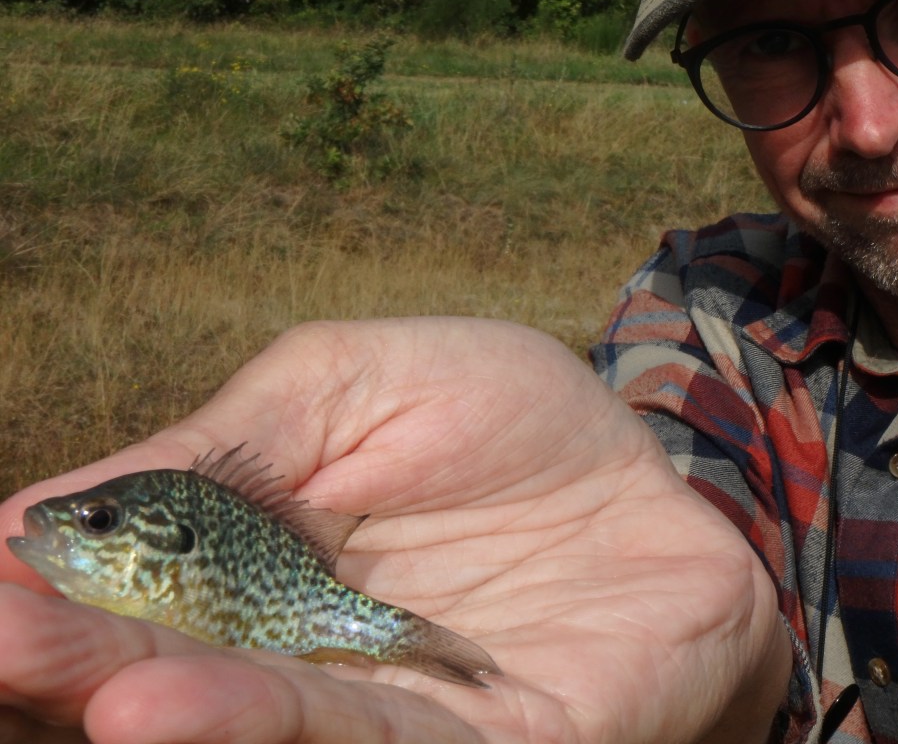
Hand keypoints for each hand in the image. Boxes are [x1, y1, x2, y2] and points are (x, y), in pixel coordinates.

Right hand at [0, 318, 790, 743]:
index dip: (71, 586)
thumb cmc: (501, 415)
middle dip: (94, 660)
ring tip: (103, 694)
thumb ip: (232, 442)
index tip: (2, 571)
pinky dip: (296, 725)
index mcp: (271, 564)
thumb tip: (49, 503)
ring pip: (279, 724)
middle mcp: (317, 653)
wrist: (642, 463)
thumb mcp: (353, 381)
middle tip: (7, 635)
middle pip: (191, 674)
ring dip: (189, 710)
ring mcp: (402, 707)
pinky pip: (393, 742)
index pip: (150, 591)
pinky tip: (208, 704)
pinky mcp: (496, 739)